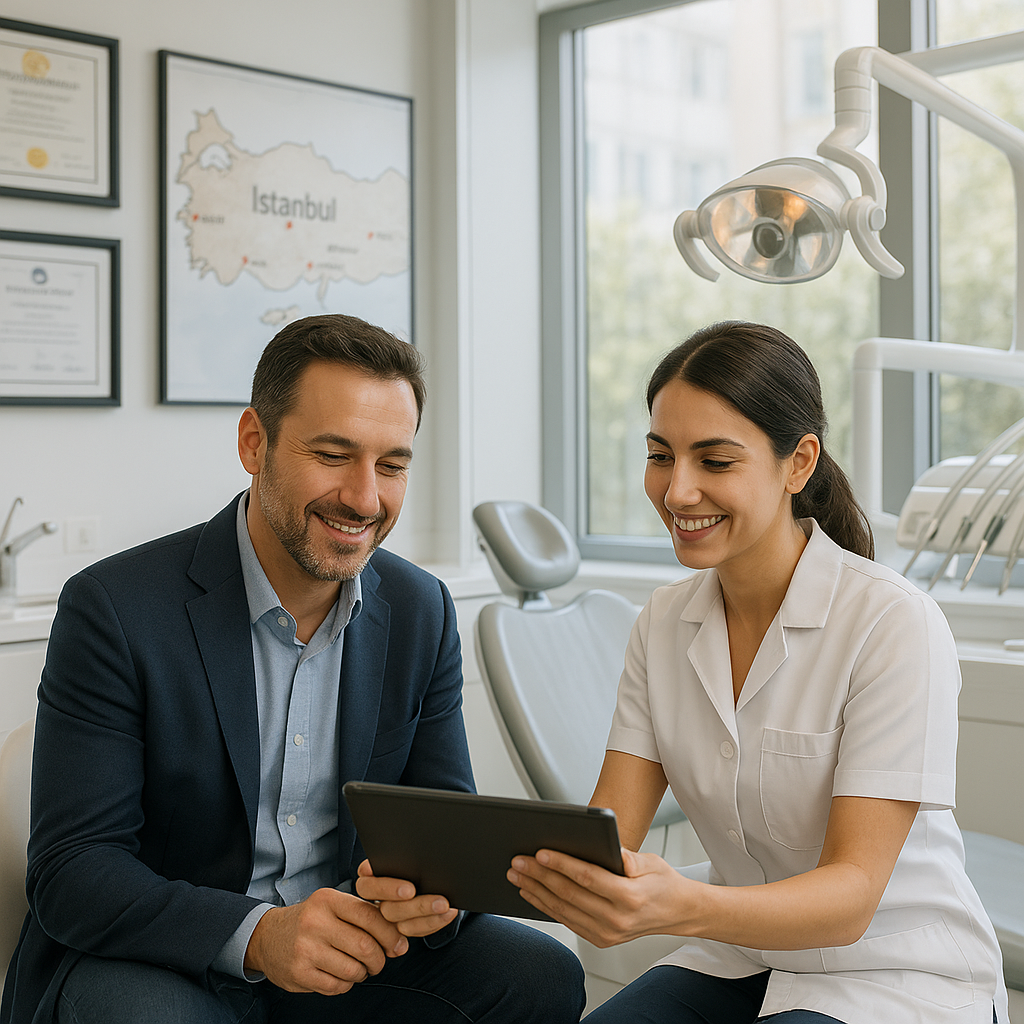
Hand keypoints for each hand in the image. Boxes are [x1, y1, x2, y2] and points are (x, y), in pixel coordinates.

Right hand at [244, 887, 407, 994]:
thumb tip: (398, 940)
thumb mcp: (332, 905)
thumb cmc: (310, 920)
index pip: (369, 916)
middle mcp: (315, 922)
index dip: (390, 933)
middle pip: (365, 946)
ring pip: (353, 970)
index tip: (398, 944)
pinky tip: (341, 975)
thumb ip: (363, 916)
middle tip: (379, 961)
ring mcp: (305, 949)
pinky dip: (346, 984)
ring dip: (363, 973)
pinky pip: (337, 986)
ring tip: (358, 967)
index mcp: (328, 900)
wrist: (268, 937)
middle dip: (379, 959)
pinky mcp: (299, 973)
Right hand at [355, 860, 459, 936]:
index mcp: (369, 876)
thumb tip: (410, 850)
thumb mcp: (405, 848)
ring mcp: (389, 916)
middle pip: (388, 909)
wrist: (428, 863)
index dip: (385, 889)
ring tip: (446, 906)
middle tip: (439, 901)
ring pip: (402, 924)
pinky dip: (434, 922)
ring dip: (427, 915)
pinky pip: (416, 930)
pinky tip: (449, 913)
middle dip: (415, 906)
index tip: (409, 889)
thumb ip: (400, 853)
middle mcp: (377, 899)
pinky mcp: (404, 927)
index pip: (367, 886)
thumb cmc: (413, 851)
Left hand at [507, 847, 699, 947]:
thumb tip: (607, 848)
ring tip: (516, 875)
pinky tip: (531, 892)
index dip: (562, 865)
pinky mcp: (600, 939)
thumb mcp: (651, 862)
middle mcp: (617, 920)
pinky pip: (567, 921)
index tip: (540, 852)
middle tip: (517, 861)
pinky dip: (545, 906)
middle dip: (540, 876)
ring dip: (536, 891)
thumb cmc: (662, 882)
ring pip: (563, 910)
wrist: (676, 913)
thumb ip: (629, 857)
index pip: (588, 878)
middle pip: (570, 895)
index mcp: (630, 898)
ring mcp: (607, 934)